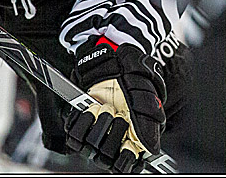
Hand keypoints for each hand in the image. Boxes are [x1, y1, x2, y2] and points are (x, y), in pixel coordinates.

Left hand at [66, 38, 165, 172]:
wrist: (113, 61)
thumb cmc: (133, 78)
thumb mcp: (147, 96)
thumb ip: (150, 123)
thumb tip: (151, 149)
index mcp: (132, 140)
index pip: (125, 165)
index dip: (126, 159)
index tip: (128, 147)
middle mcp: (112, 141)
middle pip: (106, 157)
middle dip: (114, 134)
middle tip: (119, 115)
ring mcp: (94, 134)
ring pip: (91, 148)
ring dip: (99, 126)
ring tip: (106, 108)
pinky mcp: (78, 125)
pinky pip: (74, 136)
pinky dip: (81, 121)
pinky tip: (91, 108)